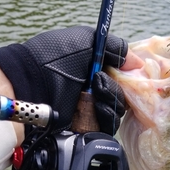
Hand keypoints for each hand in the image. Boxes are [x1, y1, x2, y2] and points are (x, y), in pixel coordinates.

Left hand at [0, 26, 128, 133]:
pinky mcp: (86, 129)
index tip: (129, 73)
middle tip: (98, 81)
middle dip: (116, 87)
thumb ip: (115, 47)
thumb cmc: (54, 58)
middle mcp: (94, 92)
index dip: (129, 77)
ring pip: (117, 112)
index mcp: (95, 71)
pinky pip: (108, 127)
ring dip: (110, 100)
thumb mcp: (86, 40)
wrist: (30, 85)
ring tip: (93, 92)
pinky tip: (95, 107)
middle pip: (123, 96)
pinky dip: (106, 117)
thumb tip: (139, 63)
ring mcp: (90, 111)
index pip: (122, 78)